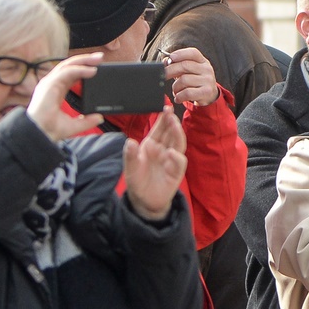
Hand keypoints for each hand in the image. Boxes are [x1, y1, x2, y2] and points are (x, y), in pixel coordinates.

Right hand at [28, 52, 104, 138]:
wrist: (40, 134)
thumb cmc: (49, 130)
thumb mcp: (74, 125)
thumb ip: (87, 120)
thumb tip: (99, 117)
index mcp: (56, 90)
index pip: (71, 74)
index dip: (83, 68)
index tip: (97, 67)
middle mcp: (52, 84)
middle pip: (70, 66)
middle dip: (86, 60)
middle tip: (100, 57)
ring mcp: (49, 83)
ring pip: (68, 65)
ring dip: (84, 60)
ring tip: (98, 59)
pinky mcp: (49, 84)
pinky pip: (67, 72)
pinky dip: (80, 69)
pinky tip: (91, 70)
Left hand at [124, 103, 188, 220]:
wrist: (144, 200)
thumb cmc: (137, 180)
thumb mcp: (130, 168)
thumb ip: (130, 155)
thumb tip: (129, 142)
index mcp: (151, 144)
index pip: (159, 128)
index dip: (163, 118)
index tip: (164, 107)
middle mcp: (163, 149)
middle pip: (171, 133)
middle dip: (172, 122)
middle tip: (170, 112)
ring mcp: (171, 160)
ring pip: (178, 143)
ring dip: (177, 133)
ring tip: (174, 124)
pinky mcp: (176, 171)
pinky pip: (179, 162)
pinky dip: (176, 157)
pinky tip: (171, 153)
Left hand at [164, 47, 218, 105]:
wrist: (209, 96)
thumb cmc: (195, 82)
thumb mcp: (189, 71)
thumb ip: (178, 65)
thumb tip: (165, 61)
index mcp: (202, 61)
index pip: (193, 53)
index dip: (180, 54)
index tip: (170, 57)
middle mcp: (207, 69)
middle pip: (185, 65)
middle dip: (170, 71)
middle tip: (164, 76)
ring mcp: (207, 80)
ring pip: (184, 80)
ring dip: (175, 87)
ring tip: (176, 91)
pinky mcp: (206, 92)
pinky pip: (187, 93)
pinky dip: (179, 96)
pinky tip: (178, 98)